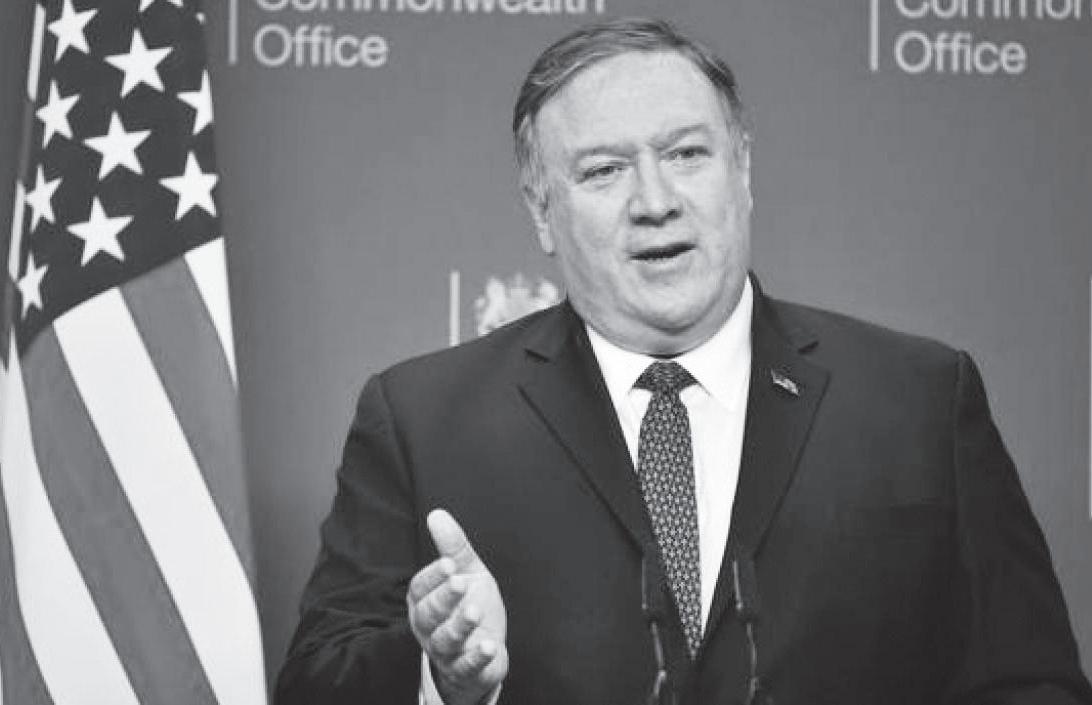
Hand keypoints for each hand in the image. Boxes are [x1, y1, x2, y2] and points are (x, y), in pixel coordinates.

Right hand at [408, 509, 507, 704]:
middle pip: (428, 614)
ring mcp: (445, 651)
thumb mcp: (467, 572)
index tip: (450, 564)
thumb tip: (437, 514)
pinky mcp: (464, 669)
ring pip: (444, 640)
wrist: (485, 648)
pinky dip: (476, 657)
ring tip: (475, 612)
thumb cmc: (471, 604)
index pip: (420, 588)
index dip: (433, 577)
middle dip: (443, 599)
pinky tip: (490, 645)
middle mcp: (429, 627)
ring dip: (459, 626)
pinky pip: (465, 666)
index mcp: (425, 601)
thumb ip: (453, 547)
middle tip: (460, 582)